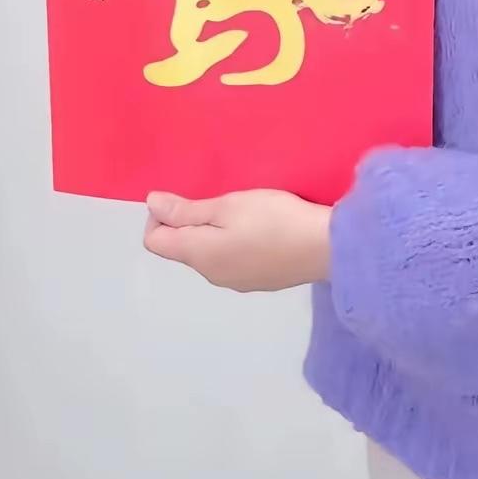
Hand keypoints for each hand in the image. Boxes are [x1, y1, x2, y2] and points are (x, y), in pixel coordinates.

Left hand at [143, 189, 330, 291]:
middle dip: (189, 223)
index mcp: (198, 254)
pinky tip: (260, 230)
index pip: (155, 242)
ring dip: (214, 234)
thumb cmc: (273, 219)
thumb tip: (151, 205)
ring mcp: (236, 282)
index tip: (186, 196)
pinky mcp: (260, 281)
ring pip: (209, 255)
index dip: (160, 217)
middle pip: (183, 248)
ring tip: (242, 211)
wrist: (326, 248)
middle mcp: (211, 275)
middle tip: (218, 197)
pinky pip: (233, 261)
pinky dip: (235, 244)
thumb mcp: (228, 206)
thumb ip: (188, 210)